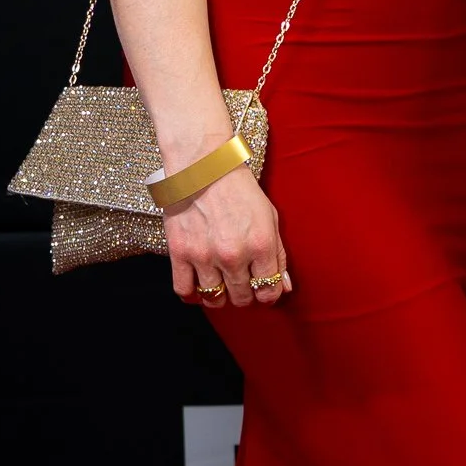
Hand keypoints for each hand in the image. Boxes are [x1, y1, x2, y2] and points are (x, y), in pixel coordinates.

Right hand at [167, 164, 290, 309]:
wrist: (203, 166)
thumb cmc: (239, 189)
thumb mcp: (270, 217)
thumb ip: (278, 254)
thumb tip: (284, 286)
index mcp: (261, 245)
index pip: (268, 292)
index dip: (267, 295)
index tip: (262, 290)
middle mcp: (234, 255)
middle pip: (242, 299)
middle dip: (245, 295)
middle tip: (242, 284)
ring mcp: (205, 256)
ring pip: (214, 299)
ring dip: (220, 296)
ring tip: (221, 284)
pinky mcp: (180, 253)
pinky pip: (184, 290)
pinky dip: (192, 293)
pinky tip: (198, 284)